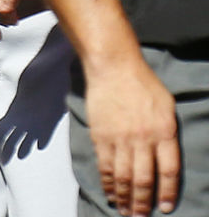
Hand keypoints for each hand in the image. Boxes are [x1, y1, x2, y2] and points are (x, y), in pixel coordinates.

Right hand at [86, 56, 179, 215]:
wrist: (113, 68)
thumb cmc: (143, 84)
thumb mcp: (167, 107)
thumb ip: (167, 133)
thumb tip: (165, 156)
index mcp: (164, 132)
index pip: (169, 171)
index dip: (166, 192)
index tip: (164, 208)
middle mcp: (143, 139)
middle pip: (144, 178)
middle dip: (142, 201)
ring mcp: (120, 139)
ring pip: (124, 176)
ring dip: (125, 197)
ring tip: (125, 211)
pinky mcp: (101, 136)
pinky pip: (105, 165)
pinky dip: (108, 182)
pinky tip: (111, 193)